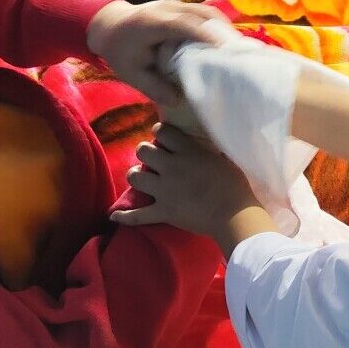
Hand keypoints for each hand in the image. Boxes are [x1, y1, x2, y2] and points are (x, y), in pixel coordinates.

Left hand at [86, 0, 234, 116]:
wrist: (109, 25)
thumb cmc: (119, 51)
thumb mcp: (131, 74)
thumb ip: (153, 87)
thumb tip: (178, 100)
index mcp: (152, 24)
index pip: (184, 25)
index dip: (206, 34)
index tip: (226, 49)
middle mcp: (167, 8)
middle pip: (202, 15)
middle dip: (223, 32)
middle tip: (242, 53)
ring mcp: (176, 4)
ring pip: (206, 12)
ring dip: (223, 28)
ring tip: (239, 49)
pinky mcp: (182, 7)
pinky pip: (204, 13)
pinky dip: (217, 26)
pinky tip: (226, 42)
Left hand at [112, 125, 275, 250]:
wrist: (235, 215)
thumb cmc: (236, 185)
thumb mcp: (223, 157)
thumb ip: (208, 149)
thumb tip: (203, 141)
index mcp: (188, 151)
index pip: (162, 131)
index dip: (160, 133)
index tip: (163, 138)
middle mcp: (172, 167)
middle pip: (143, 151)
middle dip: (146, 153)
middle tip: (154, 160)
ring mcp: (165, 191)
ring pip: (134, 176)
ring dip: (136, 176)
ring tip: (143, 179)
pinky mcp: (163, 212)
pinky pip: (137, 215)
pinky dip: (124, 216)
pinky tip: (113, 215)